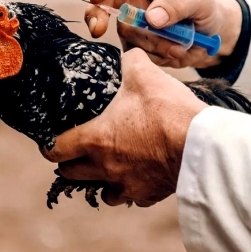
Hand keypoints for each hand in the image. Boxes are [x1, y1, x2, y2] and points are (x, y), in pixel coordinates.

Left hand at [44, 49, 207, 206]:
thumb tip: (129, 54)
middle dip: (71, 163)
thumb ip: (130, 63)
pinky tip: (138, 176)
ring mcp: (126, 184)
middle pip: (71, 174)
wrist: (200, 145)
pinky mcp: (148, 195)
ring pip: (101, 192)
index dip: (50, 145)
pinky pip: (131, 197)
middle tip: (79, 151)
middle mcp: (105, 167)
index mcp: (96, 139)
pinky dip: (130, 189)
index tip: (52, 140)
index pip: (56, 150)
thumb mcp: (144, 75)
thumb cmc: (167, 110)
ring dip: (99, 179)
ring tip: (108, 166)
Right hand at [84, 0, 241, 68]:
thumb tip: (151, 17)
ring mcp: (133, 15)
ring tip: (178, 44)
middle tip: (98, 29)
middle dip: (99, 13)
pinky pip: (133, 47)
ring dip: (148, 40)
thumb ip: (177, 5)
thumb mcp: (200, 1)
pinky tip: (174, 50)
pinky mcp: (136, 37)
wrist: (215, 36)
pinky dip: (153, 52)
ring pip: (122, 28)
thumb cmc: (208, 8)